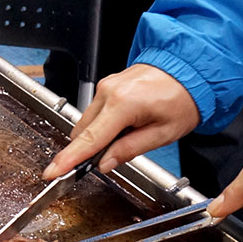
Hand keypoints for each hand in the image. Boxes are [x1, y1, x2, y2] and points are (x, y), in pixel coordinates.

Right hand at [43, 64, 199, 178]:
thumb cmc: (182, 98)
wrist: (189, 69)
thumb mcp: (163, 133)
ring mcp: (106, 86)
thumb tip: (105, 163)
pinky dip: (103, 124)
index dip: (69, 159)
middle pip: (82, 131)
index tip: (53, 172)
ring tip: (130, 135)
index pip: (90, 139)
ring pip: (87, 121)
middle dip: (88, 149)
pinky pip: (95, 110)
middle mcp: (108, 92)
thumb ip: (130, 149)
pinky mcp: (108, 85)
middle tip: (109, 159)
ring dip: (98, 136)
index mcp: (123, 104)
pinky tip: (126, 125)